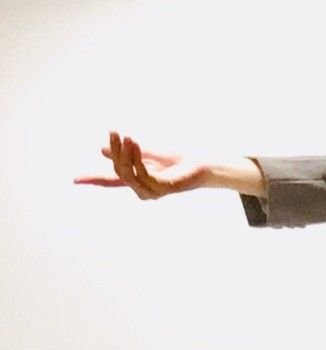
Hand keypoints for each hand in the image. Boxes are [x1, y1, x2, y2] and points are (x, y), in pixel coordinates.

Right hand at [73, 131, 207, 199]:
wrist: (200, 166)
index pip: (110, 181)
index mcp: (137, 181)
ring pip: (127, 174)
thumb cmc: (177, 161)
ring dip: (124, 153)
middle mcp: (142, 190)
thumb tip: (101, 150)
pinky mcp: (162, 189)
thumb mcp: (146, 153)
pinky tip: (135, 145)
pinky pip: (141, 174)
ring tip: (128, 137)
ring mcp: (151, 191)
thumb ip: (126, 152)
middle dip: (113, 151)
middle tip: (114, 132)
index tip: (74, 180)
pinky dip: (136, 158)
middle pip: (117, 172)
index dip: (93, 179)